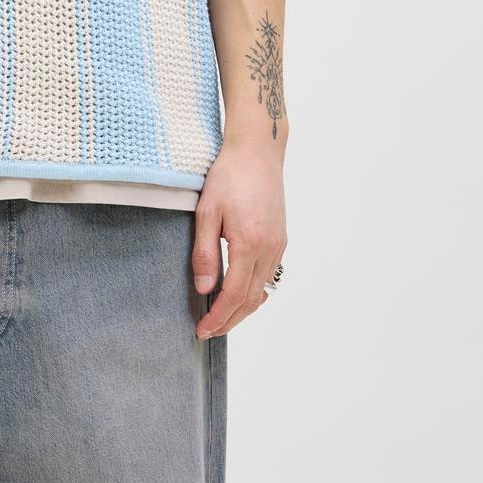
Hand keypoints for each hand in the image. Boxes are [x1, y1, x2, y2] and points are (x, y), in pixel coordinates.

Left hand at [191, 139, 286, 339]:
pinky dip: (254, 293)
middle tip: (208, 331)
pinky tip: (239, 294)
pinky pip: (268, 277)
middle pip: (251, 301)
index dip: (217, 317)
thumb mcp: (207, 212)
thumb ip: (204, 253)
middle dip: (229, 321)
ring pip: (262, 292)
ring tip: (221, 318)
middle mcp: (269, 250)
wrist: (257, 151)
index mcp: (249, 244)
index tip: (201, 329)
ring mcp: (278, 246)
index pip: (233, 295)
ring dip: (242, 311)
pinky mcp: (280, 239)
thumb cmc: (228, 176)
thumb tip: (203, 288)